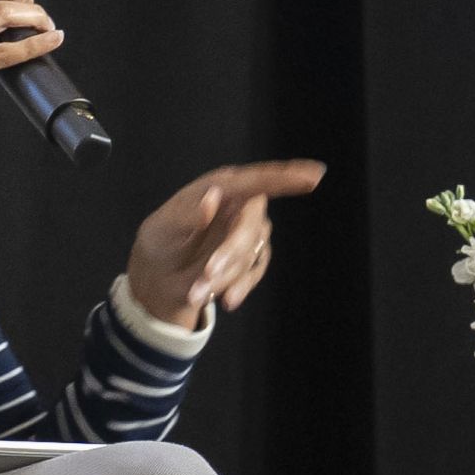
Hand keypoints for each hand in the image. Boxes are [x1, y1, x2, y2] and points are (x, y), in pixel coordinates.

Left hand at [124, 162, 324, 329]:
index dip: (285, 178)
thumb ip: (186, 214)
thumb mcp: (162, 229)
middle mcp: (240, 205)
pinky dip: (240, 286)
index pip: (255, 180)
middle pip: (252, 225)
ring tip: (197, 290)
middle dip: (231, 253)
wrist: (160, 280)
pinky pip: (256, 271)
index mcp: (220, 187)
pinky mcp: (254, 256)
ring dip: (226, 275)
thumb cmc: (160, 244)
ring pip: (252, 252)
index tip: (315, 175)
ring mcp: (250, 231)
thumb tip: (213, 198)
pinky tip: (225, 299)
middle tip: (206, 275)